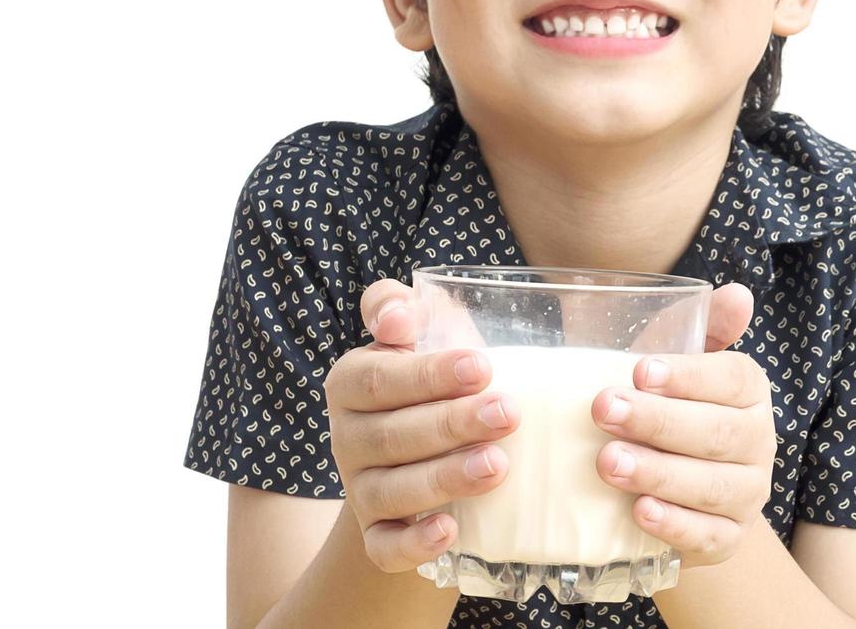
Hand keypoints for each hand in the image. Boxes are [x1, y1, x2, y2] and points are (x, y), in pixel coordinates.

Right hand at [322, 278, 519, 572]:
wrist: (431, 446)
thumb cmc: (438, 376)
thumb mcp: (424, 330)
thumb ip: (401, 306)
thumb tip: (395, 317)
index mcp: (352, 383)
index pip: (380, 379)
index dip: (429, 375)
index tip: (483, 367)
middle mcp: (347, 438)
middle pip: (392, 436)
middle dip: (452, 425)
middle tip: (508, 413)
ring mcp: (360, 490)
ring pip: (391, 491)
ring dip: (445, 479)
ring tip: (497, 466)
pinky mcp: (377, 535)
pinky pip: (385, 548)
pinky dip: (413, 545)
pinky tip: (449, 530)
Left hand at [589, 282, 775, 569]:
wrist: (680, 487)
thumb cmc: (671, 409)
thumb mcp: (680, 365)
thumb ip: (705, 326)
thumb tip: (737, 294)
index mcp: (751, 392)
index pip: (733, 379)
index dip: (689, 376)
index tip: (639, 371)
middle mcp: (759, 442)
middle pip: (718, 432)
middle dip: (658, 421)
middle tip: (604, 410)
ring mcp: (749, 494)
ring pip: (712, 485)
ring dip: (658, 472)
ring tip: (608, 462)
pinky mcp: (729, 540)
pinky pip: (708, 536)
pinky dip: (674, 525)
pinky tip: (639, 511)